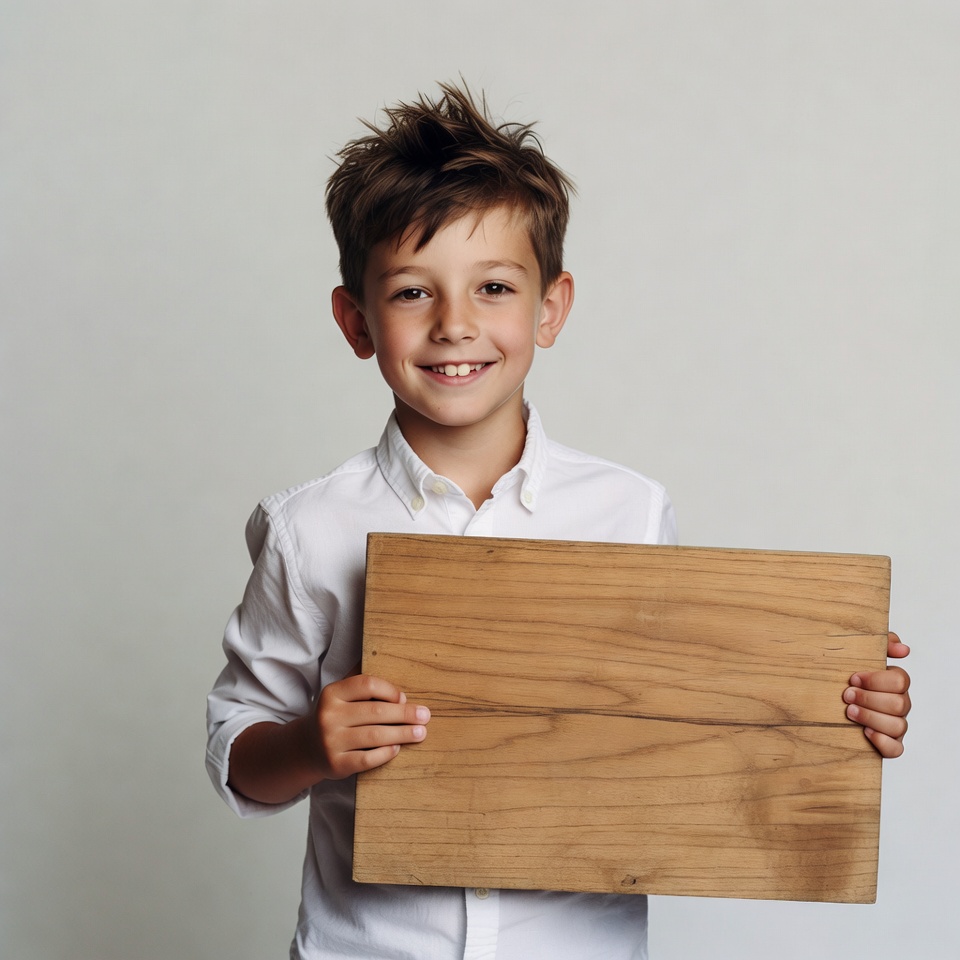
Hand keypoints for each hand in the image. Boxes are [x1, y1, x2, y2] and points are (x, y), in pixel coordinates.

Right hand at [310, 672, 430, 779]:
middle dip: (404, 714)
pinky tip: (397, 748)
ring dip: (402, 734)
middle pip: (375, 712)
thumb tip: (399, 683)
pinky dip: (386, 753)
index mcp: (332, 693)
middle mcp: (329, 716)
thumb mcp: (342, 695)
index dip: (390, 690)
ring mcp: (331, 742)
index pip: (367, 685)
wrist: (309, 748)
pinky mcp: (336, 764)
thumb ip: (364, 685)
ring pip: (374, 736)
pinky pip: (367, 759)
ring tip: (420, 733)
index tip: (405, 698)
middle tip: (425, 716)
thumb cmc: (337, 716)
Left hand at [843, 632, 910, 757]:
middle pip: (899, 704)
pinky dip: (882, 742)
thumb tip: (903, 649)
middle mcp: (900, 703)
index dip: (876, 680)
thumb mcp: (860, 653)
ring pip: (898, 726)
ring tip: (849, 712)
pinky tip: (865, 732)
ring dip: (871, 718)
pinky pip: (896, 749)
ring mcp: (896, 724)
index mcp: (895, 682)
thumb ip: (882, 643)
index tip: (852, 678)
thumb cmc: (847, 676)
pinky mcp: (890, 743)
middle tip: (846, 695)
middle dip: (869, 699)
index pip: (900, 681)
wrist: (826, 698)